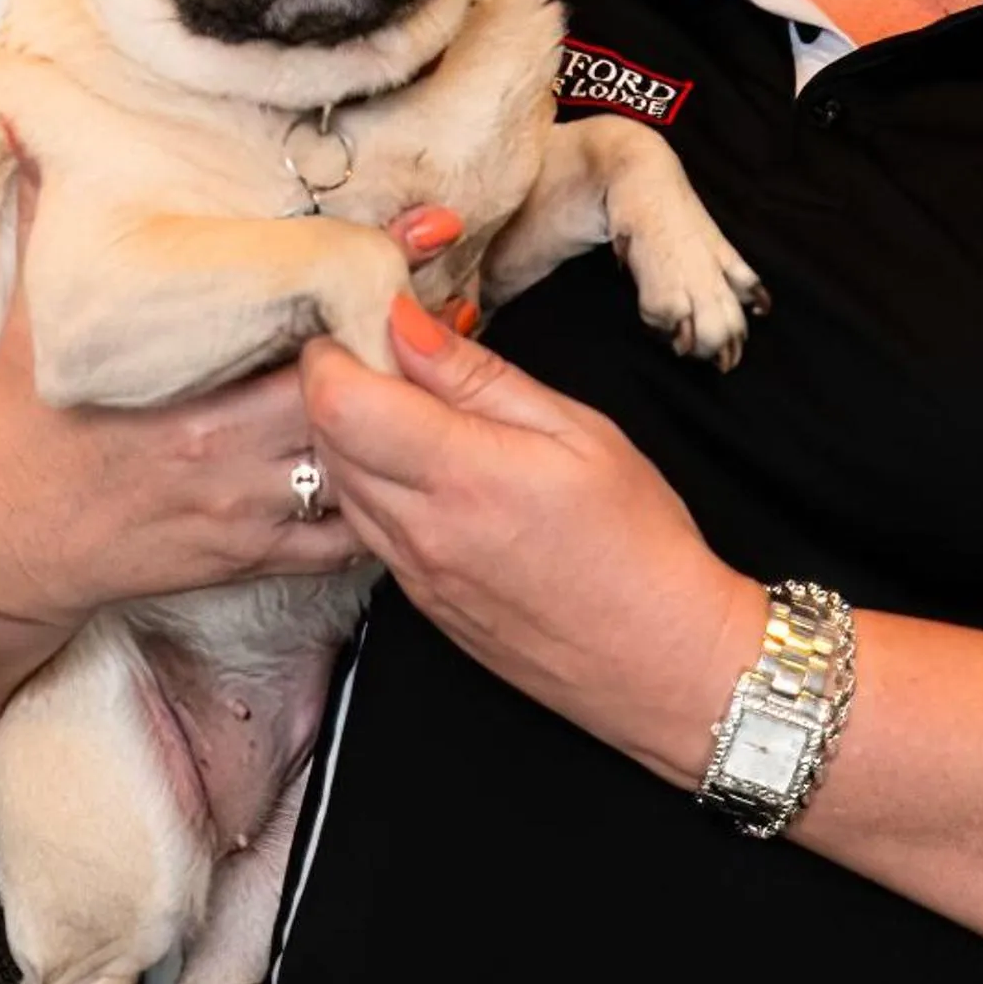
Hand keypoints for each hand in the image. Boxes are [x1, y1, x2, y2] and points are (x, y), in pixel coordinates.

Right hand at [0, 183, 477, 627]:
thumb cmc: (17, 421)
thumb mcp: (28, 306)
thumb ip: (46, 211)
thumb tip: (33, 130)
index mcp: (180, 373)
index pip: (296, 307)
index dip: (368, 262)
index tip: (429, 226)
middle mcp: (224, 439)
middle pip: (352, 384)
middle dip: (411, 341)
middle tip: (465, 295)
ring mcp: (244, 501)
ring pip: (361, 462)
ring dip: (415, 422)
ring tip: (462, 374)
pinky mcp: (249, 554)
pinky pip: (343, 539)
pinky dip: (388, 505)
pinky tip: (416, 468)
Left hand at [299, 298, 763, 786]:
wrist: (659, 660)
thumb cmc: (638, 538)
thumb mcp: (577, 430)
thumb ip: (479, 376)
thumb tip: (404, 323)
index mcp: (462, 475)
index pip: (338, 401)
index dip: (336, 352)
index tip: (372, 325)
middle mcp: (420, 529)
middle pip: (323, 438)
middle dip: (340, 384)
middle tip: (397, 359)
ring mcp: (412, 573)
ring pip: (338, 483)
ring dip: (354, 436)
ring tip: (420, 413)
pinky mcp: (418, 600)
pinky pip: (365, 527)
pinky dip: (375, 484)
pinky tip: (430, 471)